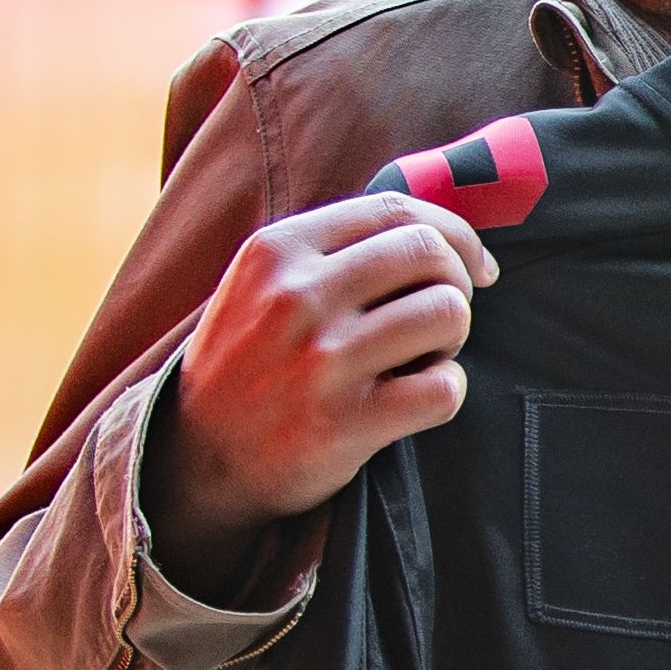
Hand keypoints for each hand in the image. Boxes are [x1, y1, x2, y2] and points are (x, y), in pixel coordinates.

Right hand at [149, 191, 500, 598]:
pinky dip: (445, 391)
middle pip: (430, 253)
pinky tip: (414, 400)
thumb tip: (446, 233)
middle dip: (456, 285)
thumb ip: (337, 249)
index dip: (454, 233)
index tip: (473, 266)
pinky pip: (445, 387)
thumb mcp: (264, 283)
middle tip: (438, 321)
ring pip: (447, 312)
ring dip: (452, 338)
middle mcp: (297, 296)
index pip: (397, 210)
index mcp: (278, 249)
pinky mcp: (345, 422)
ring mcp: (321, 360)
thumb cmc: (250, 363)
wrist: (197, 459)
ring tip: (421, 358)